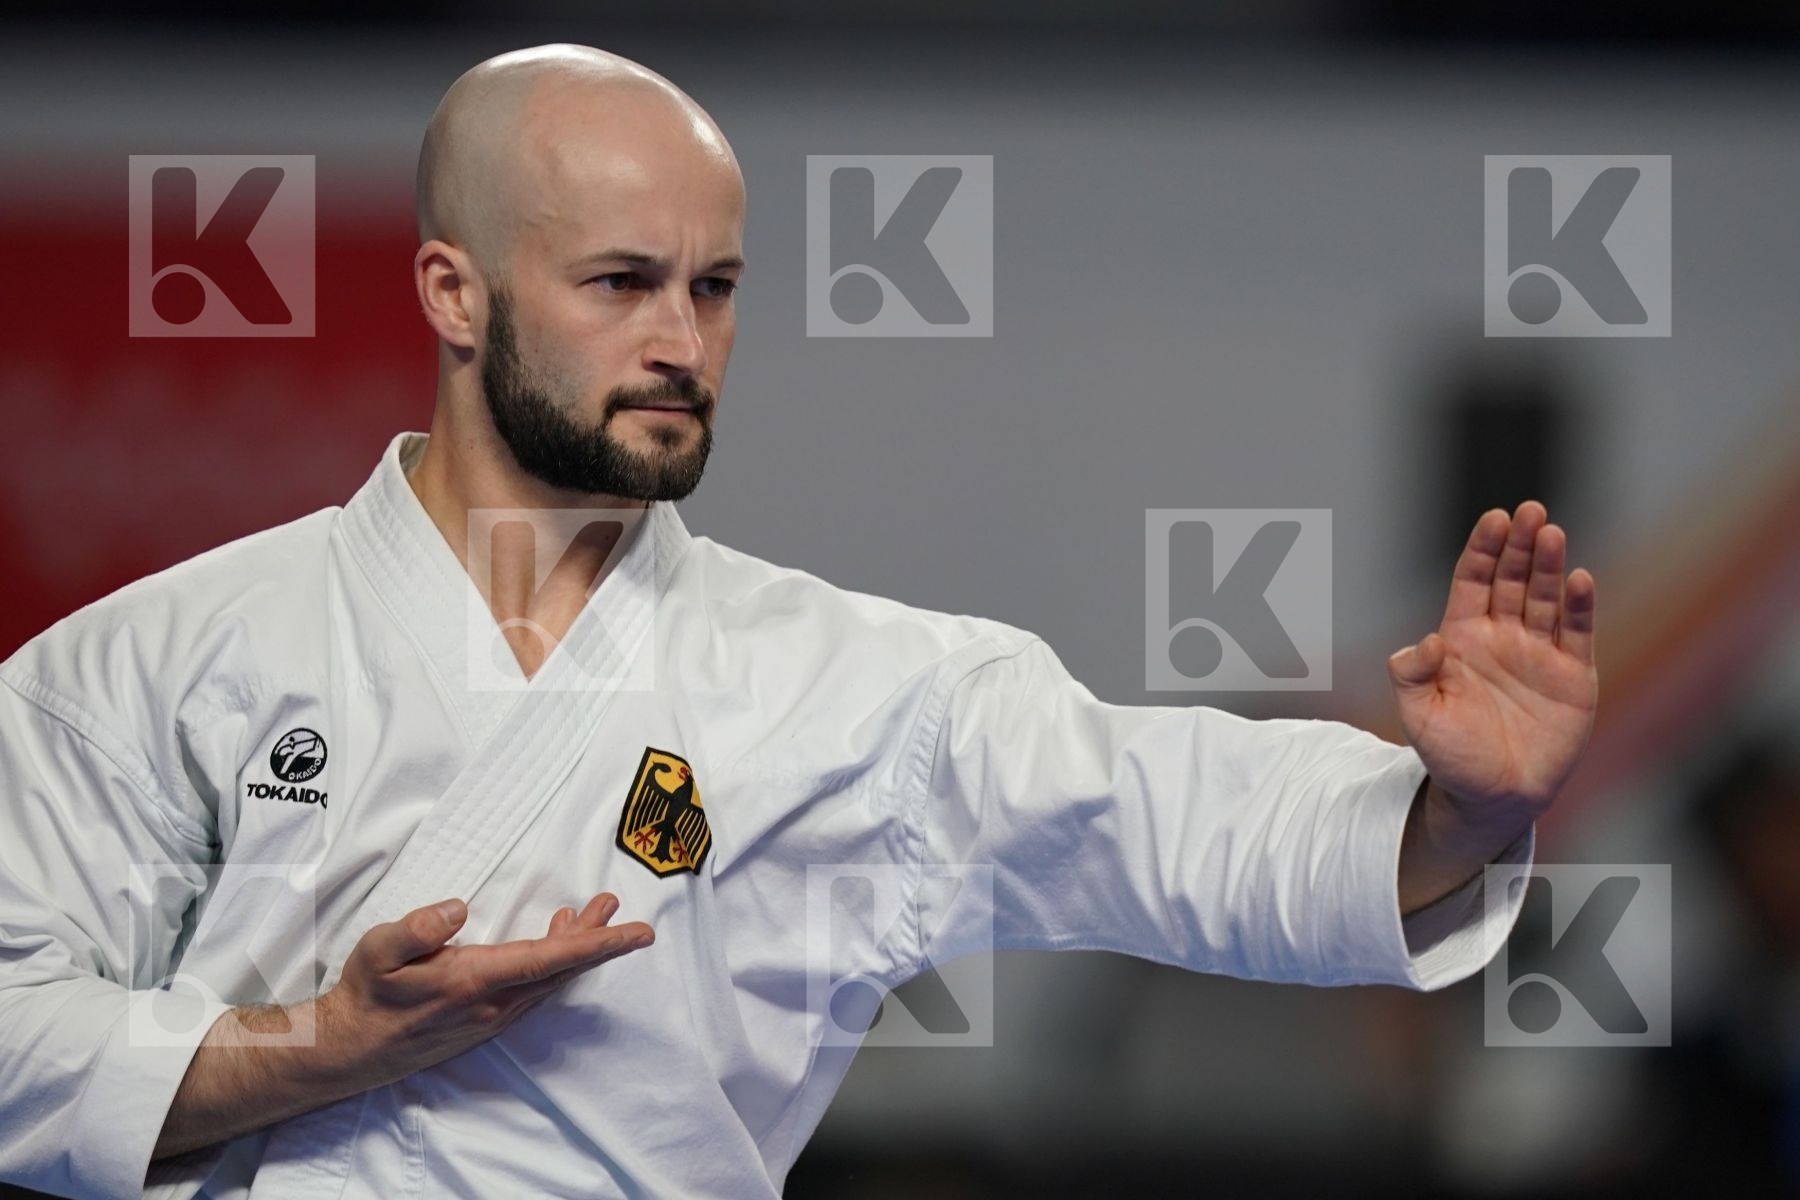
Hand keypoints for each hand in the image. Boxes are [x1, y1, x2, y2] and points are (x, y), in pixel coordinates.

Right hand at [318, 894, 652, 1091]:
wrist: (352, 1048)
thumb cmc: (368, 994)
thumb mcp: (379, 950)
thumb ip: (417, 928)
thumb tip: (458, 908)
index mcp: (475, 981)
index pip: (551, 959)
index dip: (598, 943)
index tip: (637, 933)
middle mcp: (494, 1004)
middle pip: (561, 968)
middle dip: (597, 937)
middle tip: (613, 902)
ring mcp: (494, 1016)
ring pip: (550, 979)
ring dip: (576, 947)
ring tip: (592, 913)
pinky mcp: (489, 1020)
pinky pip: (535, 989)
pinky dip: (553, 963)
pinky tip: (554, 942)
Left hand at [1387, 500, 1598, 818]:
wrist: (1493, 797)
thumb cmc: (1451, 756)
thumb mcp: (1419, 716)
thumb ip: (1412, 676)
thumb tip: (1424, 641)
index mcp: (1462, 638)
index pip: (1474, 581)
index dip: (1484, 550)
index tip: (1494, 519)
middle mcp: (1502, 637)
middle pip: (1512, 580)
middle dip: (1520, 545)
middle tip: (1531, 511)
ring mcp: (1539, 654)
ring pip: (1545, 598)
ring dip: (1549, 566)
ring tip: (1552, 533)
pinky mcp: (1573, 676)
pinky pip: (1577, 634)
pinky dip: (1580, 607)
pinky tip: (1580, 580)